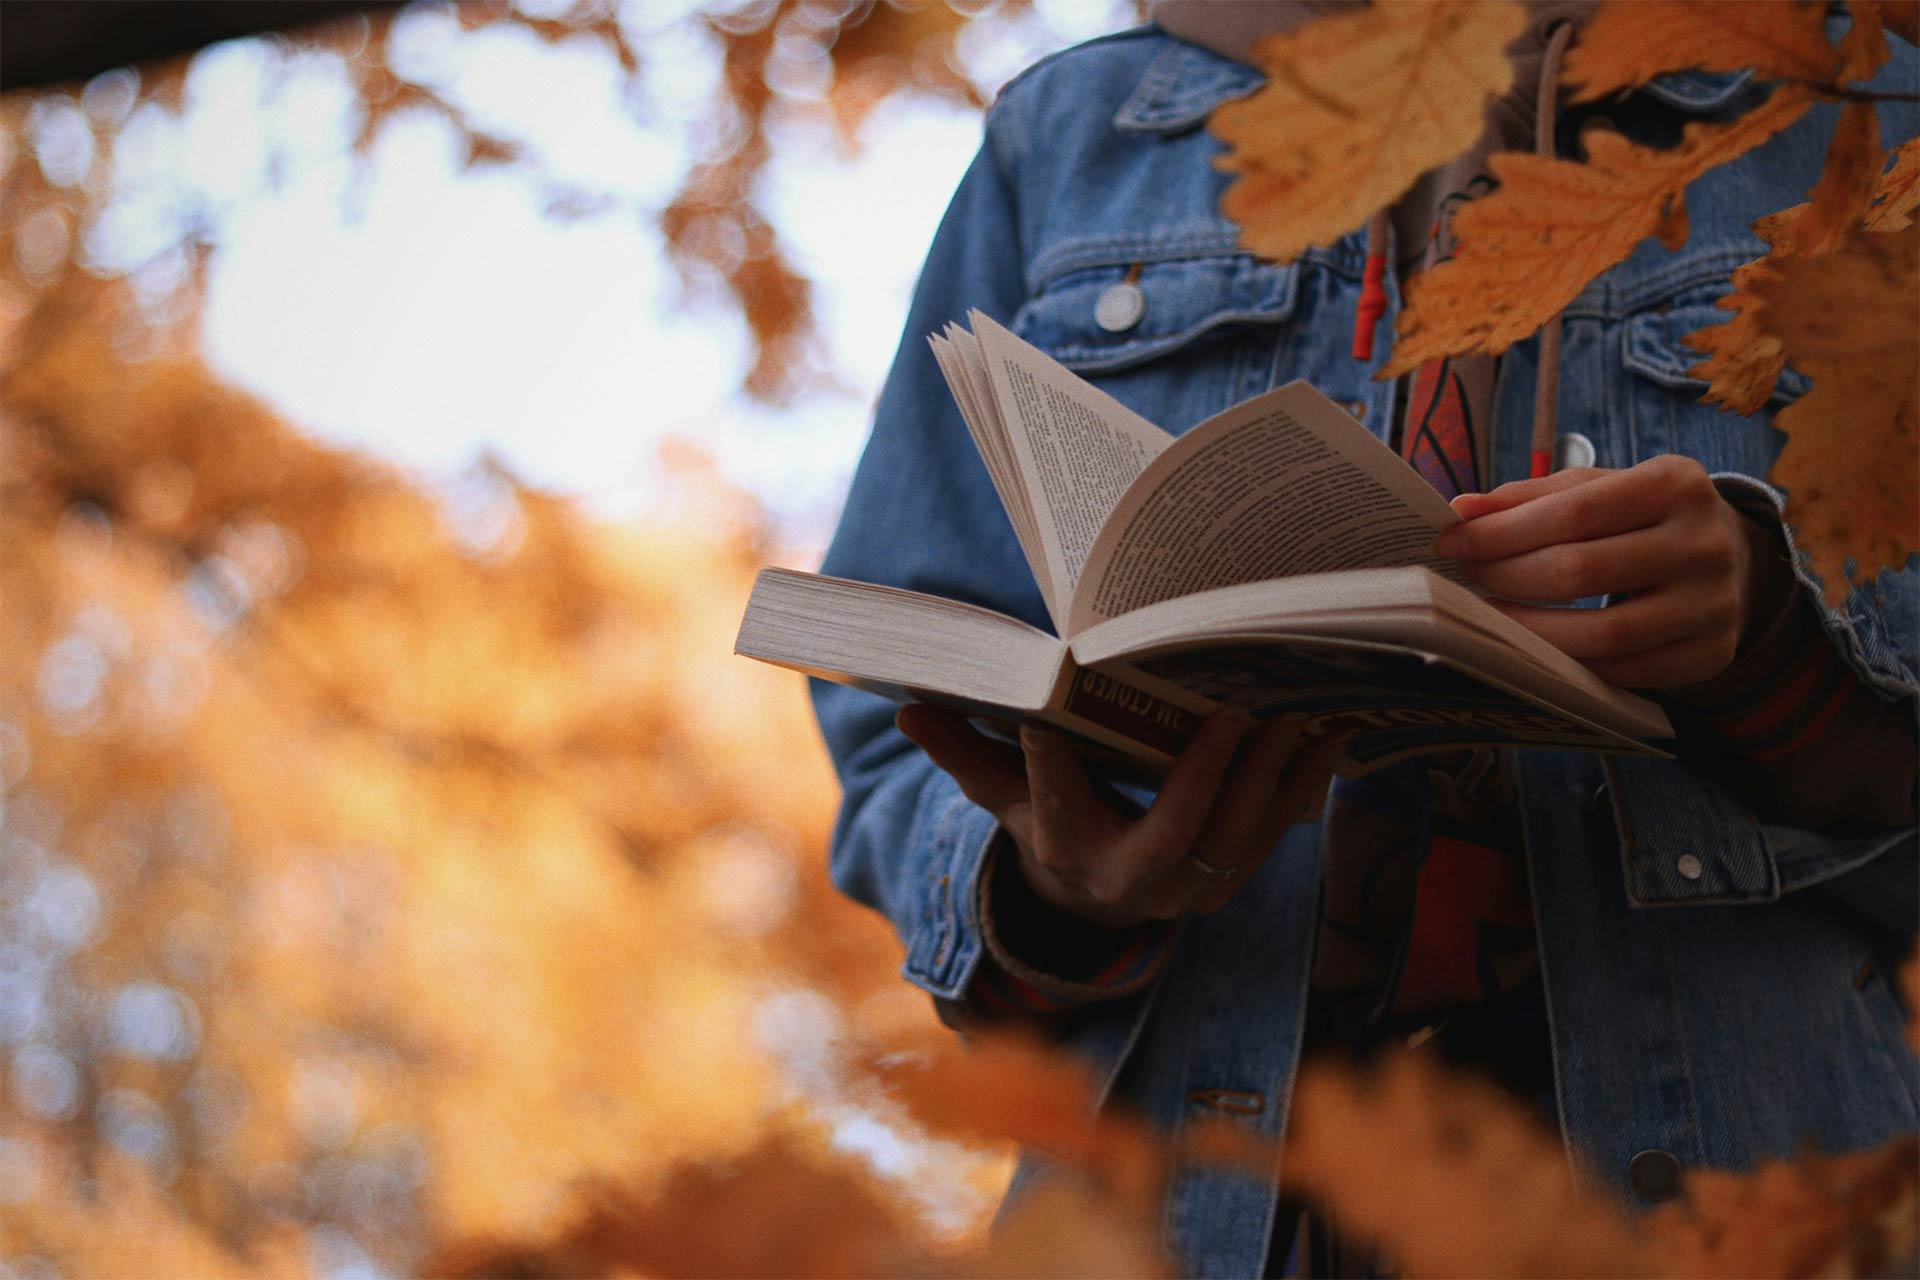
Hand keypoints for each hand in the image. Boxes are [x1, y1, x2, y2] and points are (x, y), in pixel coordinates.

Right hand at [895, 703, 1344, 928]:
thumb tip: (908, 711)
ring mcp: (1190, 887)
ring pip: (1238, 837)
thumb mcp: (1004, 798)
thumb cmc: (1051, 825)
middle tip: (1229, 714)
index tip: (1044, 714)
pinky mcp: (1232, 877)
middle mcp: (1131, 881)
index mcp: (1065, 853)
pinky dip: (1303, 785)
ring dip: (1270, 778)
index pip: (1053, 806)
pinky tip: (1329, 733)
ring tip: (1291, 714)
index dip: (1047, 765)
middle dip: (1204, 777)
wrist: (1097, 898)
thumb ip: (966, 754)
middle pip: (1172, 834)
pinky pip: (1275, 834)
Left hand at [1433, 454, 1777, 688]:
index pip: (1573, 512)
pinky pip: (1625, 672)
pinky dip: (1572, 664)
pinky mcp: (1709, 654)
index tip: (1452, 543)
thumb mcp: (1599, 490)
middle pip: (1581, 571)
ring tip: (1492, 617)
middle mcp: (1704, 543)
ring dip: (1531, 631)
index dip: (1503, 532)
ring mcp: (1712, 604)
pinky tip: (1539, 647)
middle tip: (1469, 579)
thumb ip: (1531, 497)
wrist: (1728, 559)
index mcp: (1676, 484)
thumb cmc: (1642, 518)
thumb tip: (1461, 511)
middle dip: (1509, 577)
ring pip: (1603, 633)